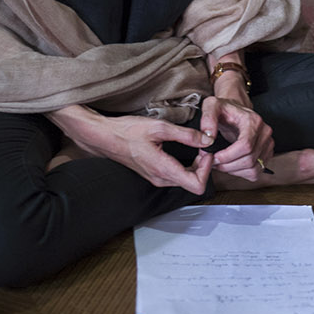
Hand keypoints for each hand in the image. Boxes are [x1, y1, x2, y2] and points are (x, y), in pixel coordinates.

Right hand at [64, 111, 214, 192]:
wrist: (106, 137)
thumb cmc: (128, 131)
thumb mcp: (160, 128)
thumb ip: (186, 135)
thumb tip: (206, 139)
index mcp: (164, 169)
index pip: (197, 185)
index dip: (207, 168)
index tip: (206, 151)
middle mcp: (160, 178)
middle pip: (193, 183)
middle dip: (203, 165)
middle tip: (203, 145)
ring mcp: (156, 178)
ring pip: (185, 180)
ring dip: (195, 165)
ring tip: (196, 146)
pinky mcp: (154, 174)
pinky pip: (176, 175)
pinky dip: (186, 165)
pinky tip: (185, 150)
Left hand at [200, 94, 273, 179]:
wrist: (234, 111)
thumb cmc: (224, 110)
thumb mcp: (211, 107)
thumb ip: (207, 119)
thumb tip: (208, 138)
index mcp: (253, 121)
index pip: (245, 145)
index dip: (228, 156)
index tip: (215, 157)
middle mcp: (264, 132)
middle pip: (249, 159)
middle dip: (228, 166)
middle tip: (214, 162)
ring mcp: (267, 143)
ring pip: (253, 168)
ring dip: (234, 171)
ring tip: (221, 164)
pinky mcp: (266, 153)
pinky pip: (256, 172)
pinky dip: (242, 173)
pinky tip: (232, 166)